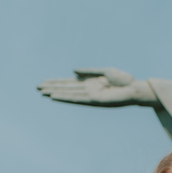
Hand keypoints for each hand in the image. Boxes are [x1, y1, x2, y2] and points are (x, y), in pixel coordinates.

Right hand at [37, 67, 158, 106]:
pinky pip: (77, 99)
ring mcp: (90, 95)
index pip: (69, 82)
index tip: (44, 81)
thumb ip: (89, 71)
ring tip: (42, 92)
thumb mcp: (104, 71)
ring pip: (68, 93)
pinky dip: (65, 98)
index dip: (57, 82)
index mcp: (90, 82)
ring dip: (55, 92)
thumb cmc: (123, 80)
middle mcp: (88, 90)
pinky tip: (55, 97)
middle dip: (52, 87)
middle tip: (37, 87)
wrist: (134, 88)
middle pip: (66, 88)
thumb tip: (73, 71)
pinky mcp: (94, 100)